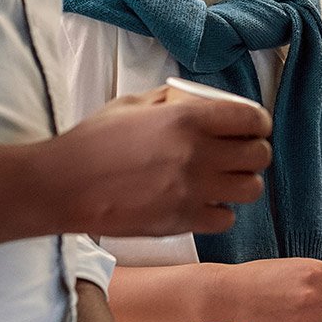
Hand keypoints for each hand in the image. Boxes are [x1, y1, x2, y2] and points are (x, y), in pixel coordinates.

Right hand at [54, 88, 271, 236]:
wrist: (63, 186)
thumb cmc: (93, 142)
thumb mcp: (133, 104)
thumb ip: (173, 101)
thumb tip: (201, 100)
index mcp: (186, 118)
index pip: (251, 118)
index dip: (257, 122)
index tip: (252, 126)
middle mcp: (197, 154)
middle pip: (259, 155)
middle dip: (254, 151)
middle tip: (239, 152)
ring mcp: (192, 191)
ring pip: (251, 189)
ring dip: (242, 182)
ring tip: (224, 179)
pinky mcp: (182, 221)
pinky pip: (226, 218)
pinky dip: (220, 210)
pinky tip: (203, 201)